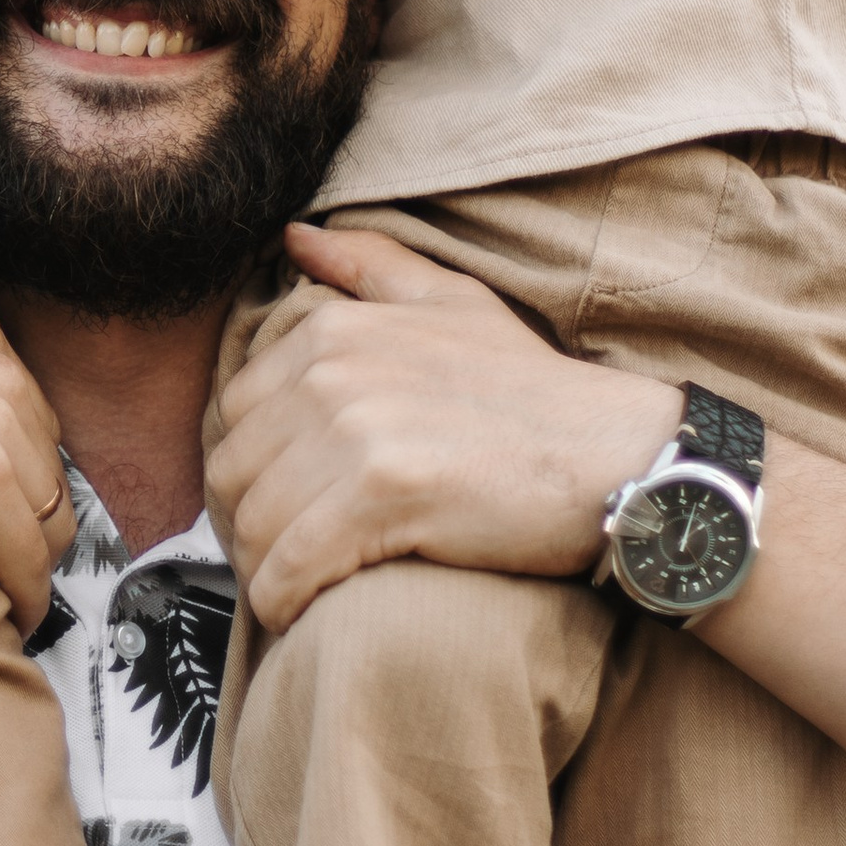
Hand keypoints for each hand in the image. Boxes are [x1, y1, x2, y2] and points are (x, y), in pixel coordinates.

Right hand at [0, 256, 72, 623]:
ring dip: (32, 558)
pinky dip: (26, 597)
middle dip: (28, 510)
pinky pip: (29, 562)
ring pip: (51, 516)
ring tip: (2, 592)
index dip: (10, 461)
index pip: (26, 410)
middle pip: (47, 464)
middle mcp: (1, 371)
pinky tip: (9, 620)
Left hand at [205, 224, 674, 633]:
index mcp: (333, 330)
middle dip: (248, 525)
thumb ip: (368, 264)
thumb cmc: (533, 390)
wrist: (613, 456)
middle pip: (232, 474)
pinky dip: (283, 600)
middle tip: (282, 557)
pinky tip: (301, 610)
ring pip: (253, 526)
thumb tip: (293, 234)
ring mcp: (357, 431)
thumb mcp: (452, 301)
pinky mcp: (383, 496)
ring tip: (294, 588)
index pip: (232, 415)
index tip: (278, 507)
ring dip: (263, 570)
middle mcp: (334, 372)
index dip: (248, 471)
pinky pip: (289, 567)